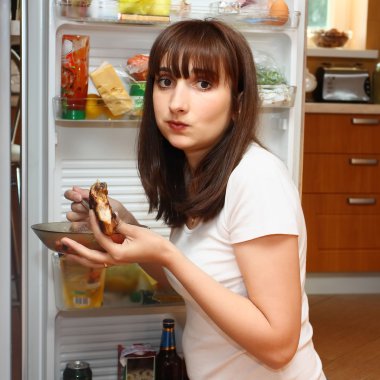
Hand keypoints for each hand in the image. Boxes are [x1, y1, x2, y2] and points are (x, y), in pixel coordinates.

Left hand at [60, 210, 175, 268]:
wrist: (163, 254)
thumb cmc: (152, 243)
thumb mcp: (135, 231)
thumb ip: (118, 225)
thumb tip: (107, 215)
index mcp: (118, 253)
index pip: (100, 237)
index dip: (94, 223)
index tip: (90, 211)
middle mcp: (114, 260)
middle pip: (89, 257)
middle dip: (75, 250)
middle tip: (62, 243)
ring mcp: (116, 262)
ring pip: (92, 263)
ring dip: (79, 258)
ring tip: (67, 253)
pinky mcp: (118, 260)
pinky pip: (100, 261)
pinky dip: (89, 258)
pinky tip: (84, 254)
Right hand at [64, 185, 133, 223]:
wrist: (124, 223)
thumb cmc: (117, 210)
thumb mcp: (106, 200)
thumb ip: (90, 194)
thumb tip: (75, 187)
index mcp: (86, 199)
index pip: (70, 194)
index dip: (72, 194)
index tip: (79, 197)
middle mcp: (82, 208)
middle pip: (72, 206)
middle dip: (79, 206)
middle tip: (88, 208)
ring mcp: (82, 218)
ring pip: (71, 216)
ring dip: (79, 216)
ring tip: (91, 217)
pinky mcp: (83, 228)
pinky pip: (74, 227)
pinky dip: (80, 226)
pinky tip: (89, 225)